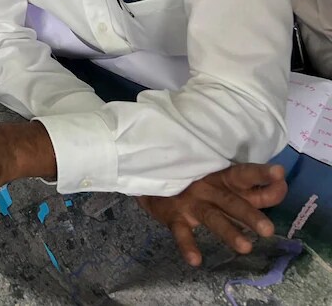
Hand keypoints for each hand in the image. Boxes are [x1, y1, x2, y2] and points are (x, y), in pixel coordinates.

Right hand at [137, 163, 286, 266]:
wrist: (153, 178)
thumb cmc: (198, 180)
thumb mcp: (225, 181)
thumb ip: (252, 189)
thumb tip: (281, 188)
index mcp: (223, 177)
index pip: (245, 175)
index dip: (262, 176)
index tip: (279, 174)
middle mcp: (209, 188)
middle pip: (232, 202)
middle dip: (250, 215)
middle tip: (268, 230)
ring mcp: (191, 202)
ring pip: (212, 218)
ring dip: (228, 232)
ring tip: (245, 248)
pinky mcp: (174, 216)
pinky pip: (181, 232)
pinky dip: (187, 246)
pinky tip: (195, 261)